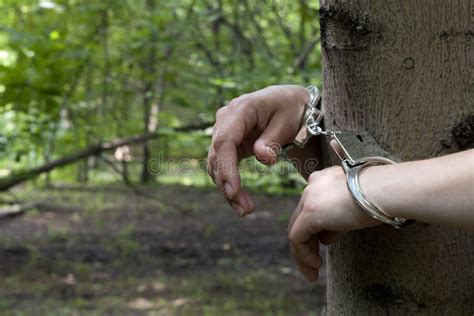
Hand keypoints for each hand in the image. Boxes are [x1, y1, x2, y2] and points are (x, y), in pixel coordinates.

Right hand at [207, 85, 309, 216]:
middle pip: (217, 155)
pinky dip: (230, 184)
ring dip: (227, 189)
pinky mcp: (229, 143)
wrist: (291, 103)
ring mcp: (224, 131)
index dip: (226, 167)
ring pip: (216, 164)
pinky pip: (223, 166)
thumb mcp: (289, 120)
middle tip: (244, 209)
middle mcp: (226, 119)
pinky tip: (240, 202)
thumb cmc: (292, 108)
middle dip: (227, 185)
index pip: (225, 140)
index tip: (234, 191)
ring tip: (245, 211)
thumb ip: (274, 139)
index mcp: (241, 109)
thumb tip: (263, 158)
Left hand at [287, 166, 379, 281]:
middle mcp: (312, 186)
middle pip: (301, 220)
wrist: (384, 191)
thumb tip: (325, 239)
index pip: (313, 208)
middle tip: (315, 264)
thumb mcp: (354, 209)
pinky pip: (297, 238)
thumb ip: (336, 221)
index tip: (324, 244)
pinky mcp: (309, 212)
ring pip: (296, 230)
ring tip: (313, 273)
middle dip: (307, 244)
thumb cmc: (379, 200)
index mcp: (323, 180)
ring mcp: (308, 198)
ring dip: (303, 254)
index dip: (316, 229)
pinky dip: (303, 254)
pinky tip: (316, 264)